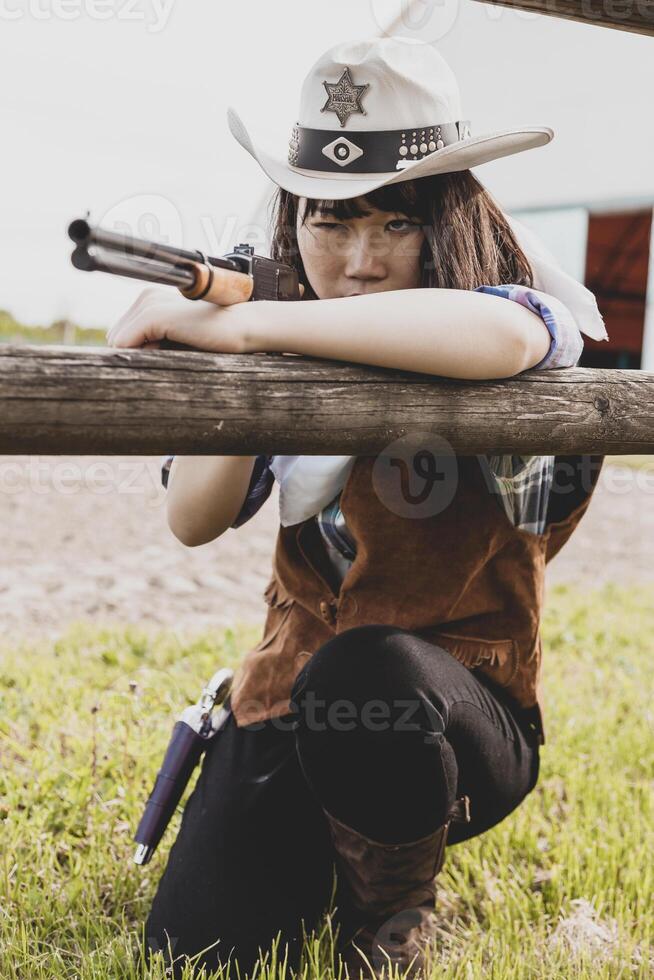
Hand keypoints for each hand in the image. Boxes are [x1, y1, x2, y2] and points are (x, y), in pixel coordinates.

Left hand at [106, 287, 256, 352]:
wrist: (243, 327)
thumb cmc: (215, 338)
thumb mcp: (177, 341)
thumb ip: (153, 345)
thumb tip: (124, 360)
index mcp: (151, 301)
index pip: (122, 336)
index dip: (138, 353)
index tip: (163, 356)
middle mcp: (146, 297)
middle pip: (116, 339)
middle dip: (136, 355)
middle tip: (172, 354)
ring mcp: (149, 304)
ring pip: (118, 343)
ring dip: (142, 356)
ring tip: (175, 351)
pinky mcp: (154, 315)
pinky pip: (125, 344)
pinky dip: (143, 356)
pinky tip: (171, 351)